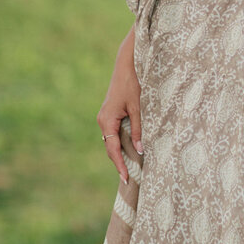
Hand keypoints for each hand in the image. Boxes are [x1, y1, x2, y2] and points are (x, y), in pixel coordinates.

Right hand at [96, 25, 141, 183]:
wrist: (127, 63)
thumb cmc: (133, 83)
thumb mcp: (139, 107)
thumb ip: (139, 129)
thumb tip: (140, 150)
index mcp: (107, 120)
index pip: (113, 149)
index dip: (120, 165)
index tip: (126, 179)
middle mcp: (103, 120)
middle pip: (111, 147)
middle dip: (120, 162)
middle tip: (130, 179)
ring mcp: (106, 117)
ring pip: (113, 140)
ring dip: (121, 153)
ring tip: (132, 168)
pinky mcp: (111, 113)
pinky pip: (115, 133)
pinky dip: (122, 142)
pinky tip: (132, 149)